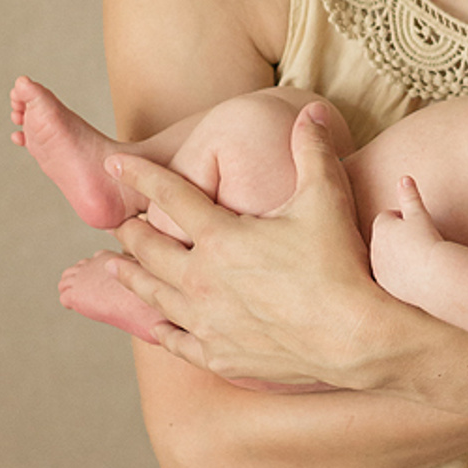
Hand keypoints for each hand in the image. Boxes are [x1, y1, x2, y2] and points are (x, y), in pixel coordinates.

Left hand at [105, 104, 388, 385]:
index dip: (141, 175)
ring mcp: (207, 322)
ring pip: (155, 295)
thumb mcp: (326, 196)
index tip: (117, 162)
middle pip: (152, 250)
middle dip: (132, 233)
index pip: (170, 196)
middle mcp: (202, 279)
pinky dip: (161, 328)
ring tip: (114, 266)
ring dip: (132, 276)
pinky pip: (176, 341)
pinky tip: (154, 324)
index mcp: (221, 237)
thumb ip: (313, 150)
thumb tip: (310, 111)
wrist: (353, 338)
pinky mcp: (220, 356)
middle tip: (119, 224)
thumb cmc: (339, 264)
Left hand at [369, 176, 443, 303]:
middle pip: (385, 237)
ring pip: (386, 257)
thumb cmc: (428, 241)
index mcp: (379, 227)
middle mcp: (373, 248)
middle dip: (397, 238)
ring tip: (417, 260)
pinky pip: (389, 276)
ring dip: (396, 256)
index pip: (388, 217)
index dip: (404, 220)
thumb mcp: (419, 214)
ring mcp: (377, 268)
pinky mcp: (384, 286)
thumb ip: (409, 195)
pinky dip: (398, 274)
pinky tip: (414, 275)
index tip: (417, 228)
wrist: (435, 276)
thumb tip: (404, 178)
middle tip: (418, 243)